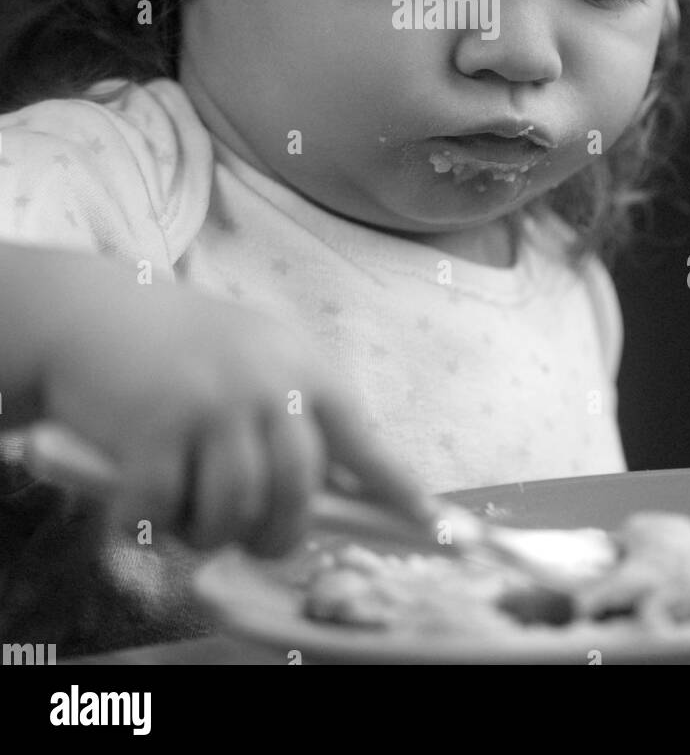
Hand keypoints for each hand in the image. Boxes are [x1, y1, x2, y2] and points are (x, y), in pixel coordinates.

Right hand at [36, 252, 432, 557]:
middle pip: (297, 493)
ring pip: (234, 511)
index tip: (429, 521)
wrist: (98, 309)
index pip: (363, 438)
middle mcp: (266, 383)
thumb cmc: (184, 343)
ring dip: (208, 532)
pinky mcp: (153, 428)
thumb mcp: (259, 356)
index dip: (396, 487)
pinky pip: (165, 511)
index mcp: (302, 367)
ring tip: (189, 516)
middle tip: (256, 541)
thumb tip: (341, 489)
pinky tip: (136, 507)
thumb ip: (297, 410)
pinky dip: (148, 524)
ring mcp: (211, 404)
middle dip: (279, 534)